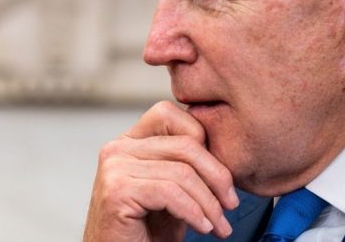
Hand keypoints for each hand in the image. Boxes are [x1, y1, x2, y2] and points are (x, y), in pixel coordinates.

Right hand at [82, 101, 238, 241]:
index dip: (202, 139)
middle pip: (184, 144)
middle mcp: (117, 149)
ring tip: (218, 225)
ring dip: (209, 203)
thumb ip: (185, 164)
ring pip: (182, 172)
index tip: (221, 177)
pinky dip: (193, 212)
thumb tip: (222, 150)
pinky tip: (202, 227)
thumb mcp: (173, 191)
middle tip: (230, 204)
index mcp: (129, 142)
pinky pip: (169, 192)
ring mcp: (114, 168)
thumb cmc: (146, 233)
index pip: (170, 114)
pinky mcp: (116, 191)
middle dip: (217, 176)